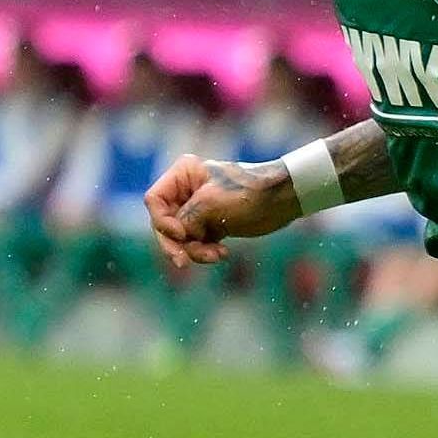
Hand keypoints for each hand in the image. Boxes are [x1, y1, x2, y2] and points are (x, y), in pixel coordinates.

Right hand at [144, 151, 295, 269]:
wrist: (282, 201)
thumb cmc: (248, 194)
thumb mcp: (210, 205)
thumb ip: (184, 221)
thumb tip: (173, 238)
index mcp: (183, 174)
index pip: (155, 200)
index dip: (162, 221)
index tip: (181, 235)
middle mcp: (186, 190)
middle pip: (164, 223)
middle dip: (176, 244)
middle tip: (183, 262)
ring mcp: (197, 209)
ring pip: (180, 238)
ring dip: (194, 251)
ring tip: (215, 256)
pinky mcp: (210, 224)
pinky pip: (196, 243)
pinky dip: (204, 252)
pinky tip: (222, 254)